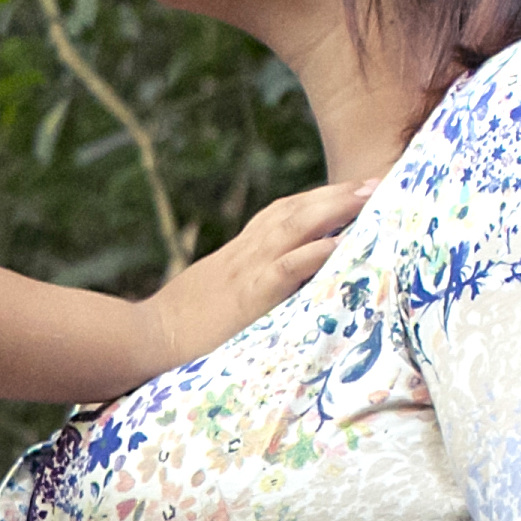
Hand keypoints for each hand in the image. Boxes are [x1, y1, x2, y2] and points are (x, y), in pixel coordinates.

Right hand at [142, 178, 368, 373]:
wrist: (144, 339)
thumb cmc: (176, 329)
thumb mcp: (212, 297)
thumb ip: (240, 287)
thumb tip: (263, 290)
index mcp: (237, 254)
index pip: (281, 213)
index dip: (316, 198)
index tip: (349, 189)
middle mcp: (245, 254)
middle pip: (296, 210)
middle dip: (337, 194)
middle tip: (376, 182)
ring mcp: (247, 272)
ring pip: (296, 227)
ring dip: (336, 208)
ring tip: (371, 197)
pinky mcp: (249, 296)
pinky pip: (286, 267)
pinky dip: (315, 253)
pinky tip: (341, 244)